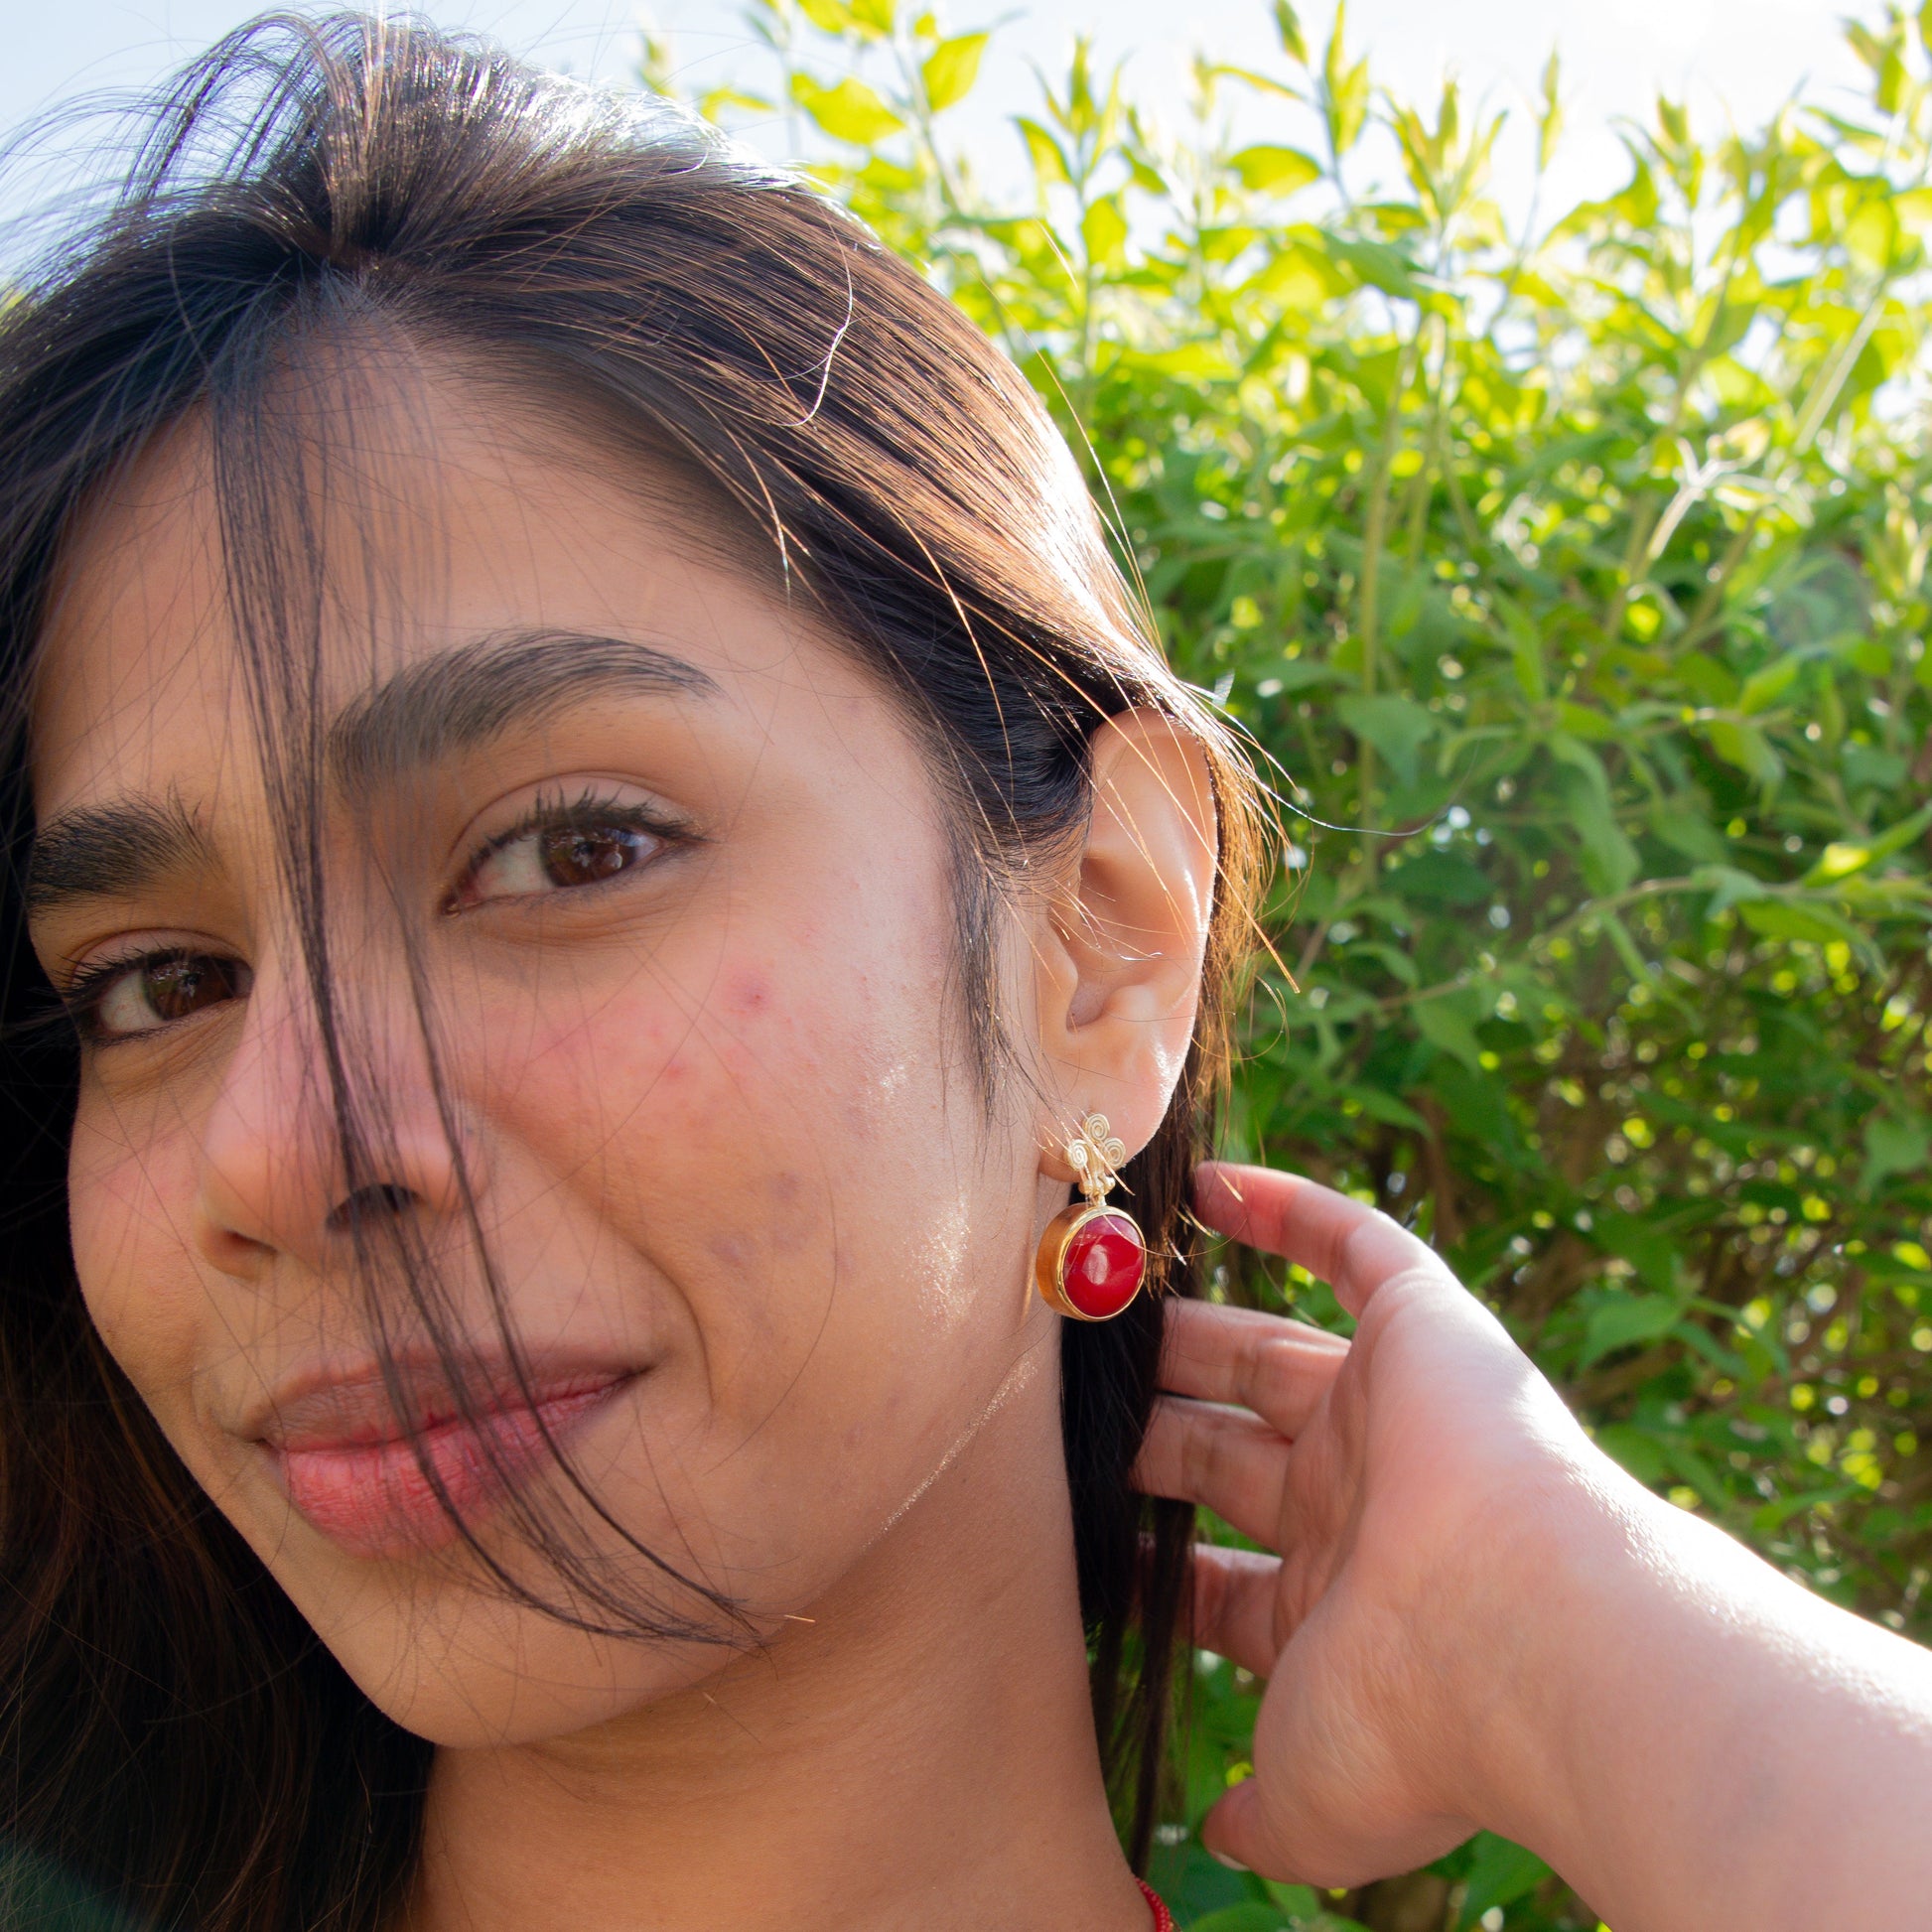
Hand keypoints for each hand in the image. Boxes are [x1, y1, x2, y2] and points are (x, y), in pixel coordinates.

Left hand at [1134, 1162, 1620, 1885]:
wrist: (1528, 1638)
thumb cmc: (1413, 1727)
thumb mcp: (1306, 1805)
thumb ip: (1255, 1819)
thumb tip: (1212, 1839)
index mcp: (1331, 1613)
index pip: (1223, 1583)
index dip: (1153, 1565)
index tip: (1071, 1537)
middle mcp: (1358, 1508)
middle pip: (1226, 1452)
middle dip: (1151, 1432)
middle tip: (1065, 1403)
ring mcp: (1389, 1416)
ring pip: (1267, 1350)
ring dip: (1186, 1328)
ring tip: (1097, 1297)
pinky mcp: (1425, 1330)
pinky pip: (1352, 1245)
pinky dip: (1286, 1209)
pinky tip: (1207, 1186)